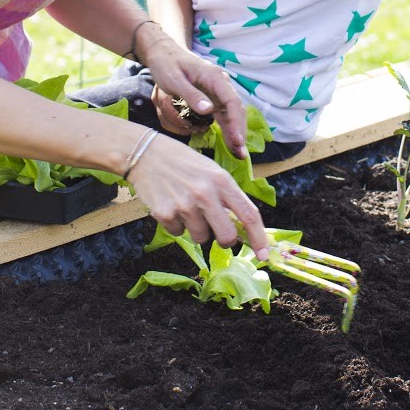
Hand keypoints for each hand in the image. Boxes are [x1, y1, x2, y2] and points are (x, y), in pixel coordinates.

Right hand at [126, 133, 268, 258]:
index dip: (258, 238)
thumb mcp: (212, 172)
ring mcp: (184, 205)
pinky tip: (172, 205)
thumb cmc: (184, 163)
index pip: (249, 214)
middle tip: (218, 232)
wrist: (145, 154)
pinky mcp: (164, 214)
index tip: (264, 256)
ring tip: (187, 207)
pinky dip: (177, 225)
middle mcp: (205, 194)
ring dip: (197, 229)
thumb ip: (227, 197)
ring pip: (201, 238)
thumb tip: (242, 228)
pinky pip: (179, 233)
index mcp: (222, 181)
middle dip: (225, 240)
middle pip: (227, 237)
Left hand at [137, 25, 248, 157]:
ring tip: (238, 153)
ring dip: (235, 132)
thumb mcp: (174, 79)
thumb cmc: (167, 64)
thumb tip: (209, 110)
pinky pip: (223, 114)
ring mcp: (217, 91)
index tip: (236, 140)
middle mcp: (220, 84)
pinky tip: (230, 141)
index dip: (236, 122)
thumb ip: (191, 95)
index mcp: (214, 77)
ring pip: (232, 113)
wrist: (163, 52)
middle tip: (240, 153)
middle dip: (239, 131)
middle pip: (236, 109)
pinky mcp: (212, 97)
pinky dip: (227, 128)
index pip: (232, 101)